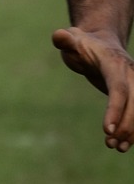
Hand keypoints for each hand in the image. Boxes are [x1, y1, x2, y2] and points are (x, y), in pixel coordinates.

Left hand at [51, 26, 133, 151]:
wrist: (102, 41)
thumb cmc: (82, 44)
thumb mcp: (72, 40)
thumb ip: (65, 40)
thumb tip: (58, 36)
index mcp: (115, 65)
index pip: (118, 89)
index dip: (115, 110)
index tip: (107, 129)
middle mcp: (131, 75)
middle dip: (126, 125)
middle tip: (111, 143)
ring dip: (132, 131)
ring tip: (116, 147)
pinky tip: (124, 145)